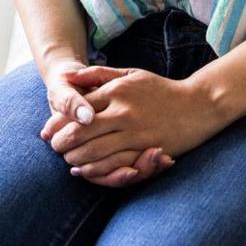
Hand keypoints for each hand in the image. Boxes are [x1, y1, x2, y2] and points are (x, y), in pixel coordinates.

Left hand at [40, 66, 229, 187]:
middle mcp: (123, 112)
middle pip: (81, 132)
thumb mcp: (129, 75)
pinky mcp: (147, 150)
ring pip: (95, 151)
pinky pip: (115, 164)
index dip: (58, 123)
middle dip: (62, 143)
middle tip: (54, 148)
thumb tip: (67, 76)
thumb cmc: (159, 89)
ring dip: (76, 159)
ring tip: (67, 161)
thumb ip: (96, 75)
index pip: (77, 109)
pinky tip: (86, 171)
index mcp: (116, 91)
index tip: (48, 131)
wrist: (198, 105)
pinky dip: (96, 170)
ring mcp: (136, 133)